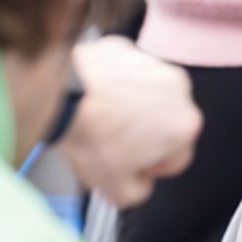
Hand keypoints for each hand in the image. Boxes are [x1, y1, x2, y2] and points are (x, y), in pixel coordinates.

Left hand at [57, 37, 202, 208]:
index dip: (151, 167)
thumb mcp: (118, 192)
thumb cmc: (89, 136)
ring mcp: (152, 64)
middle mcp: (178, 90)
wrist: (57, 96)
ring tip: (100, 119)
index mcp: (184, 125)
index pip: (177, 158)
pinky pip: (125, 73)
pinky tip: (93, 98)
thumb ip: (141, 193)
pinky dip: (113, 83)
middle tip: (113, 142)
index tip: (131, 166)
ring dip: (131, 106)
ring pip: (147, 95)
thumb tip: (139, 183)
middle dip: (144, 133)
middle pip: (165, 122)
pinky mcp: (126, 48)